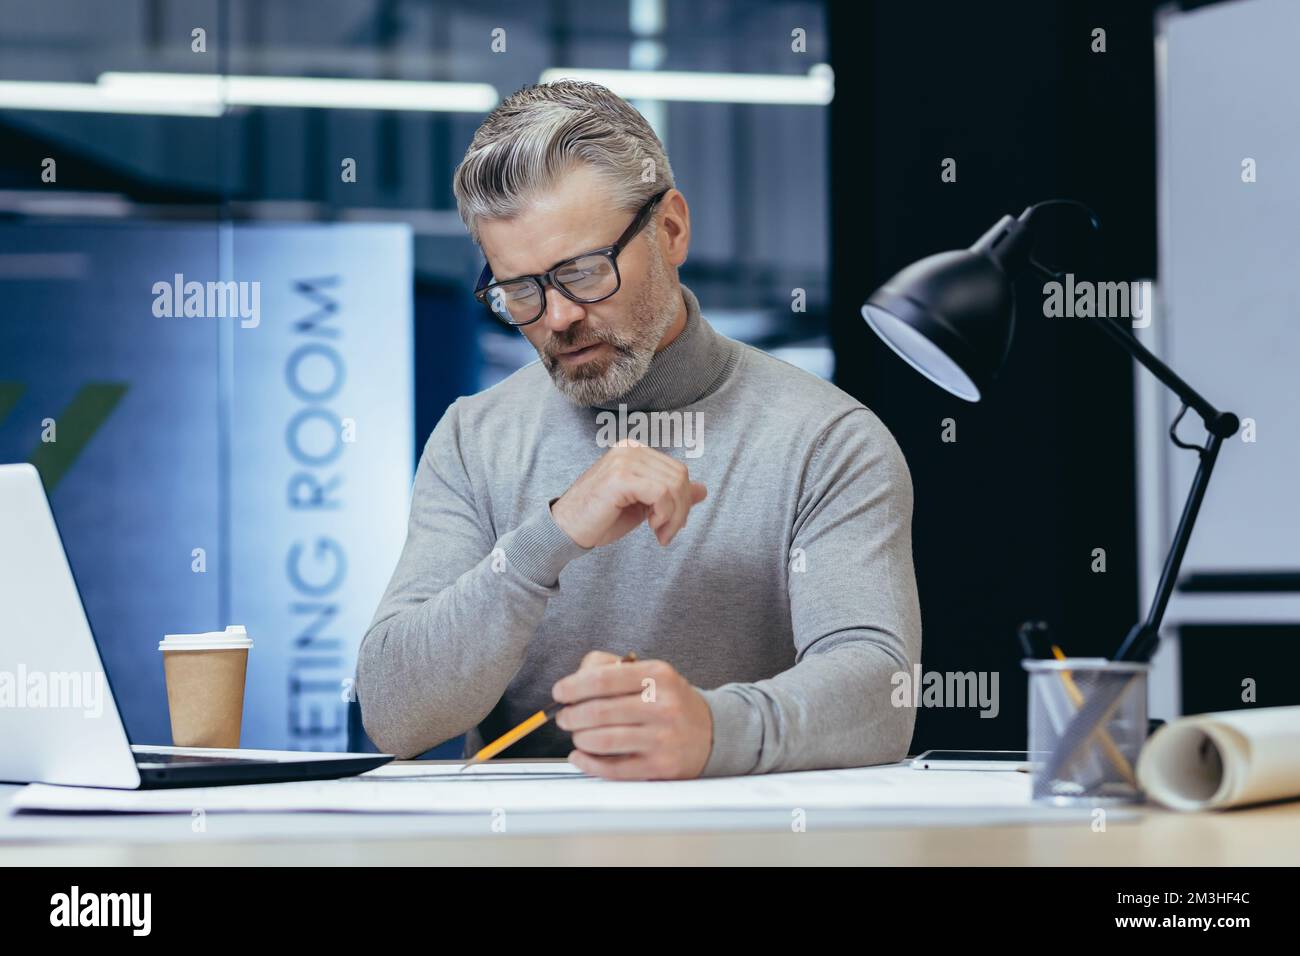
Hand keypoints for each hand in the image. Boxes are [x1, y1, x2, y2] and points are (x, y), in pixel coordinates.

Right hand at [550, 439, 706, 548]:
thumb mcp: (643, 506)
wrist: (565, 531)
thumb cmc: (600, 518)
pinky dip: (664, 515)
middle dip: (681, 510)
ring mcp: (623, 460)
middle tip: (666, 534)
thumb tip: (702, 490)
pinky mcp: (620, 476)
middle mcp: (629, 449)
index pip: (677, 471)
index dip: (682, 502)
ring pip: (674, 485)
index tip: (669, 526)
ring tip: (660, 534)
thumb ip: (670, 495)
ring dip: (674, 516)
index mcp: (634, 451)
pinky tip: (653, 528)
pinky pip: (661, 493)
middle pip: (679, 476)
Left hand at [552, 651, 712, 779]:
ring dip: (579, 739)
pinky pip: (612, 769)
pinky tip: (580, 756)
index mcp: (658, 675)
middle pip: (598, 711)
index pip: (602, 679)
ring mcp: (662, 738)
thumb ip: (609, 667)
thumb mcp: (649, 672)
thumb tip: (574, 680)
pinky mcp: (660, 767)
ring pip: (602, 740)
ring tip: (578, 735)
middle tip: (564, 717)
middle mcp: (663, 705)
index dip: (572, 686)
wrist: (712, 732)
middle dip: (571, 716)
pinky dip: (588, 763)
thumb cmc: (669, 700)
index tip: (559, 692)